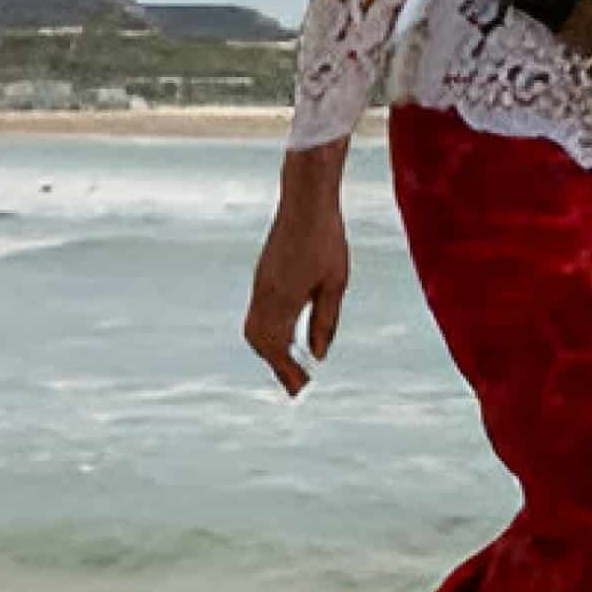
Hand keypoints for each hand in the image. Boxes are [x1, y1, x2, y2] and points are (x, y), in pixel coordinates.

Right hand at [243, 140, 357, 391]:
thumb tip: (319, 355)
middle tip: (298, 382)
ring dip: (271, 349)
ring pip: (255, 330)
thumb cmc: (326, 239)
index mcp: (283, 300)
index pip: (279, 348)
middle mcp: (264, 295)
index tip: (301, 391)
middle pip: (261, 343)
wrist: (305, 201)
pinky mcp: (261, 276)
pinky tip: (287, 333)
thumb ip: (326, 321)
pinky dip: (269, 331)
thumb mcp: (336, 283)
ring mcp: (259, 285)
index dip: (289, 372)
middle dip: (277, 364)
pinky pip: (258, 314)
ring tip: (292, 362)